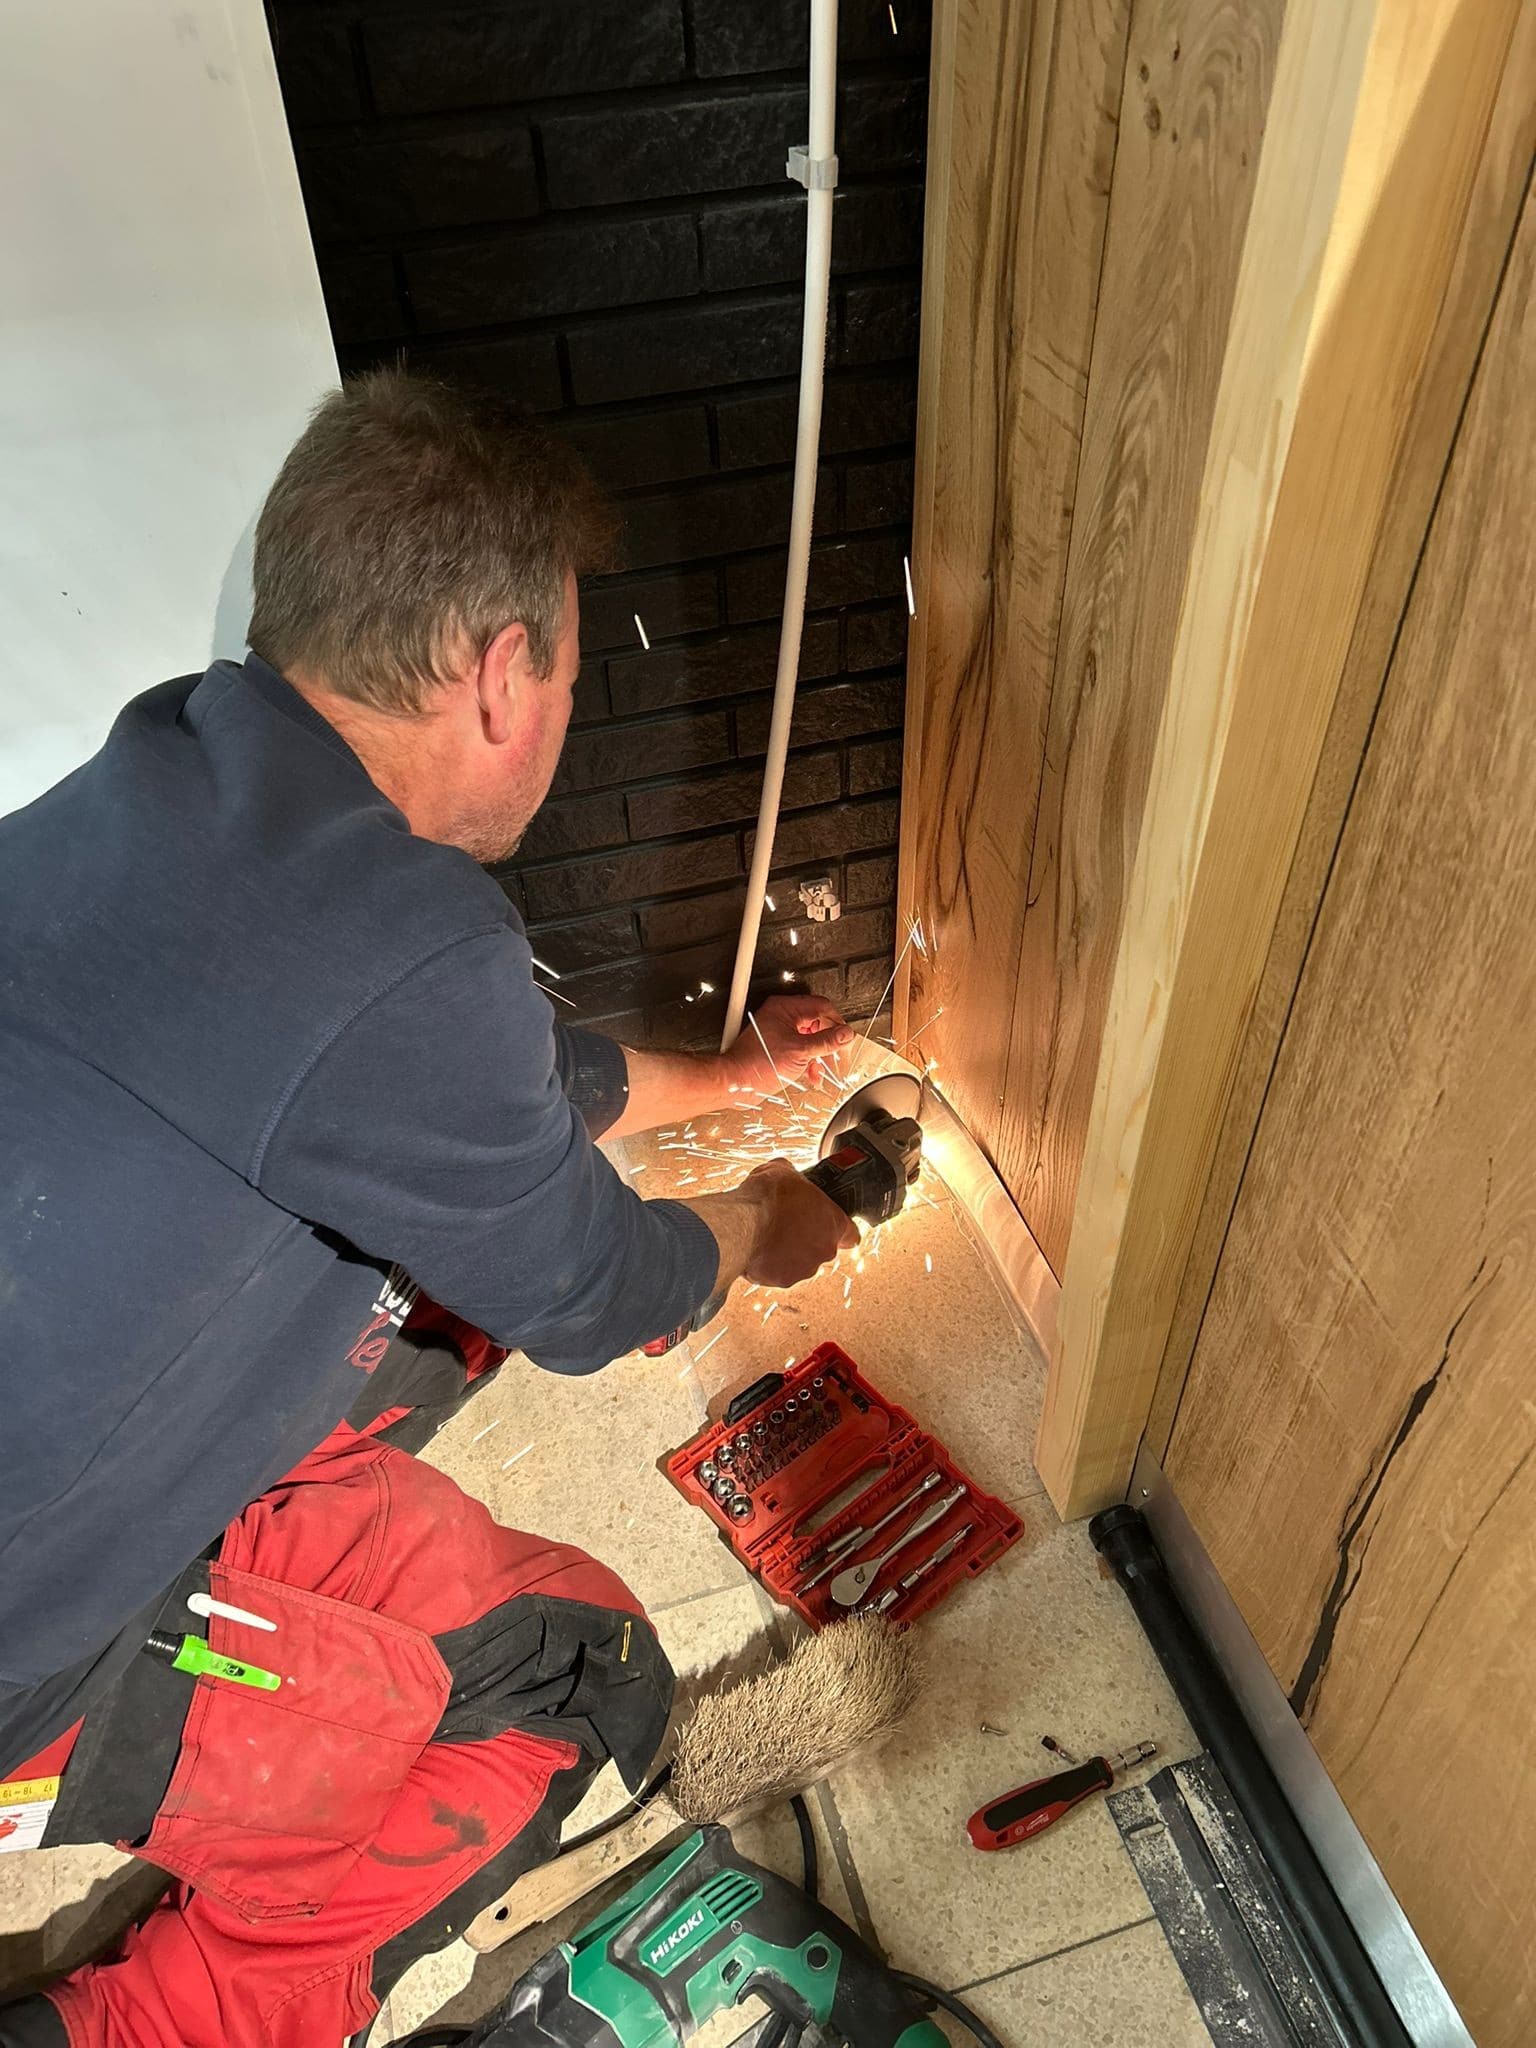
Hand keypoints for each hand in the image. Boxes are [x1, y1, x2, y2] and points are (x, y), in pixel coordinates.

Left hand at [725, 994, 853, 1094]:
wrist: (737, 1082)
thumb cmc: (756, 1064)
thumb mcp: (800, 1051)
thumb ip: (827, 1041)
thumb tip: (845, 1034)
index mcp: (785, 1007)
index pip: (822, 1007)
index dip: (837, 1024)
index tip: (844, 1040)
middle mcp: (781, 1015)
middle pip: (817, 1023)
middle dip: (829, 1043)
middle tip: (836, 1057)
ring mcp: (779, 1031)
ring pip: (810, 1038)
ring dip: (819, 1055)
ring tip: (823, 1070)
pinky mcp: (777, 1046)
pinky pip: (800, 1048)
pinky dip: (809, 1061)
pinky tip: (812, 1074)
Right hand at [738, 1158, 858, 1288]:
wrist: (743, 1223)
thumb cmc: (768, 1196)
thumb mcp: (784, 1170)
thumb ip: (796, 1179)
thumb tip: (789, 1177)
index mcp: (834, 1223)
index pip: (851, 1235)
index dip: (841, 1231)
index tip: (828, 1227)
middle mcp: (825, 1250)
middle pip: (822, 1248)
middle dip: (807, 1239)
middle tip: (787, 1225)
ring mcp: (805, 1268)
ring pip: (800, 1262)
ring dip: (789, 1253)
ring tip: (768, 1236)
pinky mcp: (783, 1280)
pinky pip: (779, 1272)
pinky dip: (770, 1264)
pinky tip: (757, 1248)